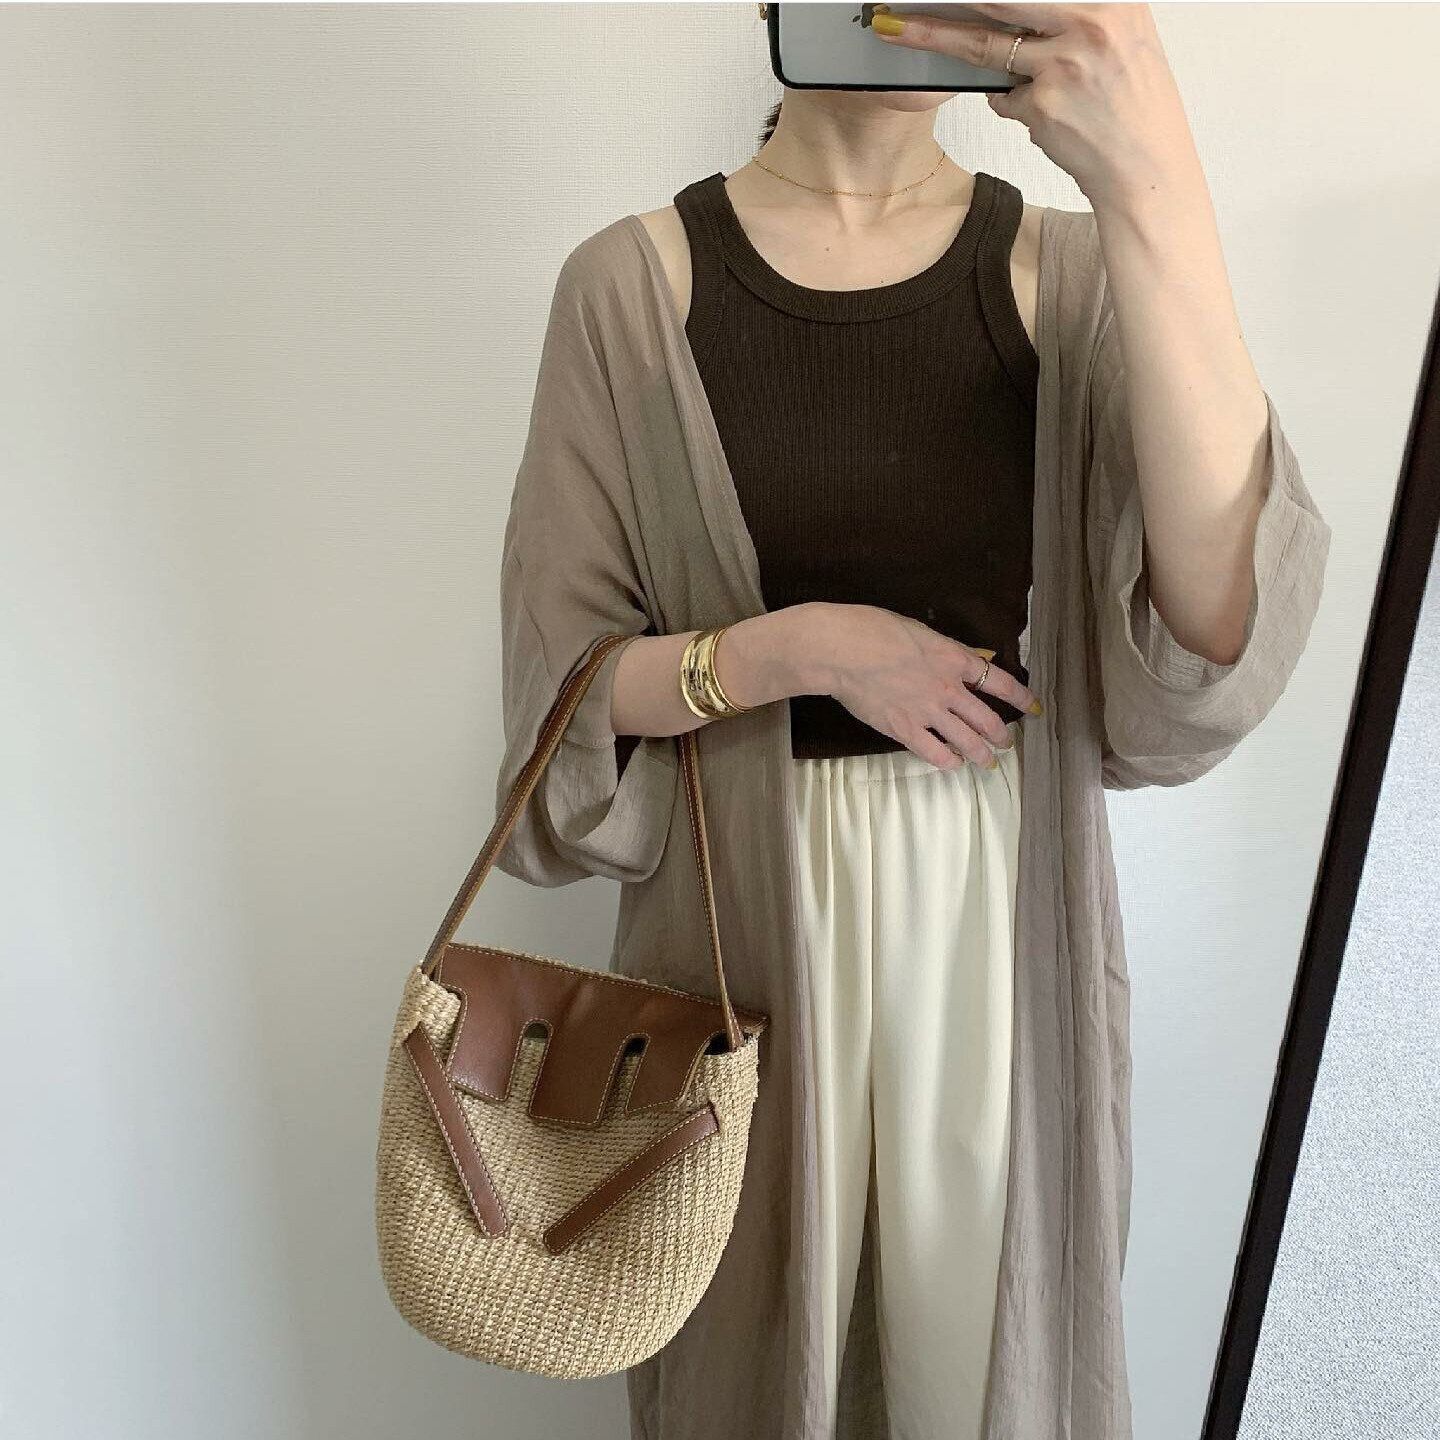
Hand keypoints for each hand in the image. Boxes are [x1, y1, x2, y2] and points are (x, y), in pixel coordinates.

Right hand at [804, 602, 1039, 770]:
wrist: (843, 649)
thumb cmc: (874, 629)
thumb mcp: (920, 631)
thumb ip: (946, 649)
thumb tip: (968, 658)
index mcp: (954, 659)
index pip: (1000, 682)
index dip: (1022, 698)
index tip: (1035, 708)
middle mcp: (948, 688)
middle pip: (987, 719)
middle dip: (1002, 735)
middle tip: (1007, 744)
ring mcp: (928, 711)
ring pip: (967, 742)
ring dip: (982, 755)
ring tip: (989, 763)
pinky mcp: (904, 729)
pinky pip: (935, 754)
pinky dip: (949, 762)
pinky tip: (953, 764)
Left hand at [871, 3, 1202, 210]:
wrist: (1147, 168)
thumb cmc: (1134, 108)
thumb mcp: (1124, 41)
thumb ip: (1077, 18)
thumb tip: (1012, 11)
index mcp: (1111, 2)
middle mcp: (1089, 26)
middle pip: (999, 3)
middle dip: (946, 6)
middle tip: (902, 4)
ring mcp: (1062, 67)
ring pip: (988, 50)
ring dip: (943, 42)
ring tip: (903, 30)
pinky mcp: (1042, 106)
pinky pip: (1006, 98)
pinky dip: (1013, 103)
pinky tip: (1046, 114)